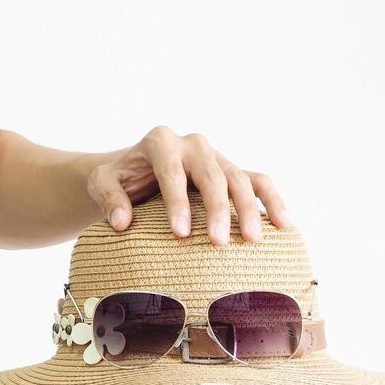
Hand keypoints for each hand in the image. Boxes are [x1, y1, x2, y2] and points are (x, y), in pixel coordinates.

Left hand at [86, 126, 290, 243]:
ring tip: (252, 240)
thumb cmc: (119, 179)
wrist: (133, 172)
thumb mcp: (101, 183)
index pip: (171, 171)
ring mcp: (216, 156)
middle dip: (217, 209)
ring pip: (239, 178)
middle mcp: (193, 144)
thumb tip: (122, 223)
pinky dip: (272, 200)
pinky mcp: (232, 169)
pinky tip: (283, 225)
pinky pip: (258, 181)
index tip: (181, 233)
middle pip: (212, 174)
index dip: (177, 202)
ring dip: (248, 210)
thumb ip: (108, 198)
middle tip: (219, 243)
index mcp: (160, 142)